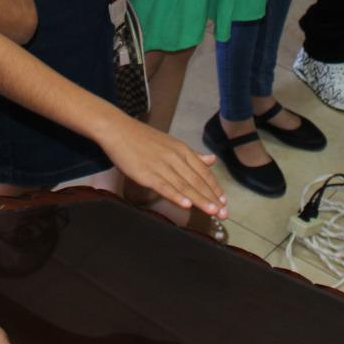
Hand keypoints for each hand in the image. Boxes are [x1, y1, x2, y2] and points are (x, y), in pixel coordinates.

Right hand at [97, 114, 225, 217]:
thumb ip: (192, 155)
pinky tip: (187, 204)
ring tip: (213, 212)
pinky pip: (164, 186)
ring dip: (200, 200)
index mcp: (182, 150)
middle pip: (197, 181)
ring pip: (184, 185)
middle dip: (212, 198)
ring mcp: (161, 165)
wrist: (118, 130)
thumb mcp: (171, 143)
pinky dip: (176, 195)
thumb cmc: (143, 139)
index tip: (225, 202)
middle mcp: (175, 158)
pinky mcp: (146, 173)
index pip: (203, 172)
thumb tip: (212, 160)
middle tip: (224, 214)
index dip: (215, 188)